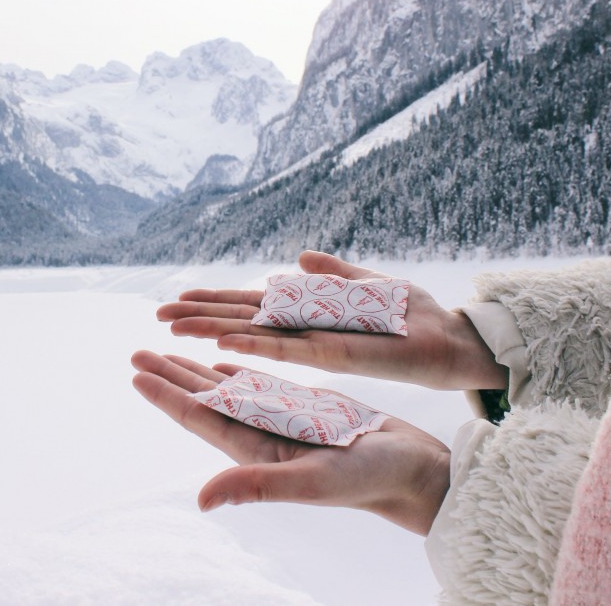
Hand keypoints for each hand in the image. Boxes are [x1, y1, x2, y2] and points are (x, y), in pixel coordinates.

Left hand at [131, 350, 449, 534]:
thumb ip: (257, 487)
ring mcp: (282, 421)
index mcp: (256, 449)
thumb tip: (202, 500)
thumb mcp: (311, 482)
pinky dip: (237, 370)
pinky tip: (222, 362)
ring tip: (169, 350)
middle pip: (205, 399)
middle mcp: (262, 434)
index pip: (200, 416)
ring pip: (228, 388)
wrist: (414, 472)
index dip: (166, 395)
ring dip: (197, 370)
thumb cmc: (368, 480)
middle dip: (171, 375)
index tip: (136, 372)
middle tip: (137, 352)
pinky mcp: (306, 408)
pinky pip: (261, 385)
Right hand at [156, 250, 506, 390]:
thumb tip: (297, 258)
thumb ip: (334, 272)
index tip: (177, 298)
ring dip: (214, 329)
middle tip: (156, 316)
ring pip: (254, 334)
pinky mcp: (336, 353)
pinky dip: (257, 343)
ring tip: (174, 327)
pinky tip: (225, 341)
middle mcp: (305, 329)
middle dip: (199, 317)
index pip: (251, 304)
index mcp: (310, 311)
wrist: (455, 340)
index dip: (214, 301)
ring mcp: (317, 341)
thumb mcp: (371, 283)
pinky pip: (288, 347)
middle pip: (241, 320)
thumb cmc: (415, 317)